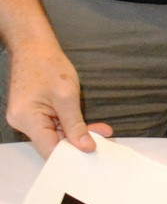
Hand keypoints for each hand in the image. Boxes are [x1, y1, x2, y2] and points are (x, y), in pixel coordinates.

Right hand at [5, 42, 110, 157]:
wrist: (34, 47)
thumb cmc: (48, 66)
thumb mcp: (67, 97)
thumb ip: (76, 125)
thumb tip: (86, 147)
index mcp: (27, 119)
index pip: (51, 150)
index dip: (73, 156)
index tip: (95, 156)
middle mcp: (22, 122)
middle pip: (54, 144)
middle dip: (80, 143)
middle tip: (105, 139)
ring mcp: (26, 118)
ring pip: (56, 136)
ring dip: (79, 133)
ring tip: (102, 130)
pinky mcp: (32, 114)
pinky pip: (53, 127)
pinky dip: (71, 126)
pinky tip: (89, 125)